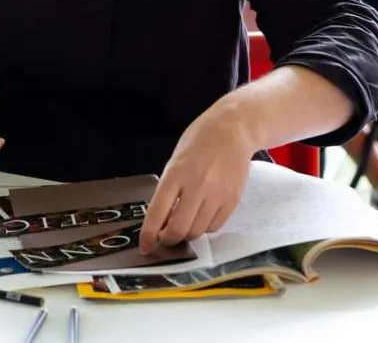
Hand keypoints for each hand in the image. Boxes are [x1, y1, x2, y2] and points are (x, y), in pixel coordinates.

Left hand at [139, 105, 256, 253]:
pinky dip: (205, 228)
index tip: (146, 246)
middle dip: (169, 239)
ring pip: (198, 231)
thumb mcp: (175, 162)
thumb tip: (163, 221)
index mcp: (176, 174)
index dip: (149, 235)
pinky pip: (215, 226)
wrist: (232, 130)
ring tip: (184, 224)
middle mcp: (196, 186)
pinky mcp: (232, 200)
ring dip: (187, 234)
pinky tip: (201, 217)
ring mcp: (216, 194)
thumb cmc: (199, 143)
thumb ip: (168, 191)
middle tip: (166, 237)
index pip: (157, 213)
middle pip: (179, 229)